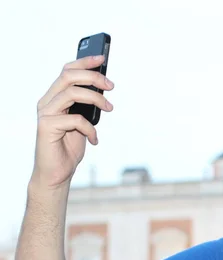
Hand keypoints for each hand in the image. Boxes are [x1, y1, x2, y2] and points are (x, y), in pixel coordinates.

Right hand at [32, 55, 113, 188]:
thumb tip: (104, 87)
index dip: (84, 62)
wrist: (57, 173)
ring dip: (96, 99)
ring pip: (71, 93)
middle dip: (93, 77)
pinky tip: (95, 139)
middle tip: (111, 86)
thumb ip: (88, 105)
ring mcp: (45, 114)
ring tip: (109, 108)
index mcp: (54, 97)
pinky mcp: (46, 127)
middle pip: (68, 76)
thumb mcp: (83, 121)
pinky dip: (90, 128)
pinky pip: (75, 119)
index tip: (103, 58)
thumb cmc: (70, 146)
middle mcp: (47, 102)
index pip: (67, 71)